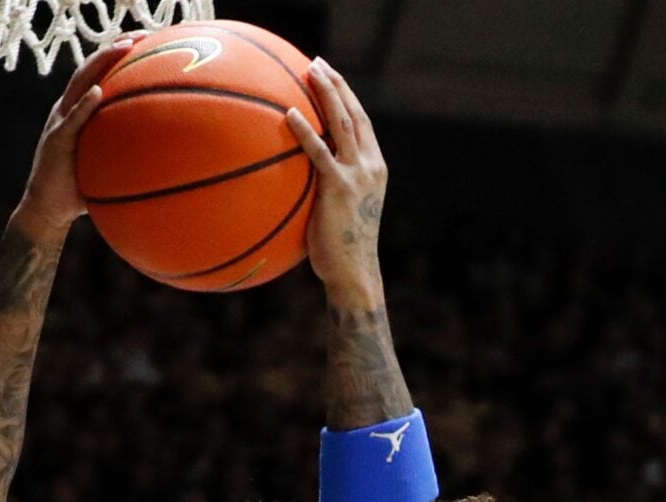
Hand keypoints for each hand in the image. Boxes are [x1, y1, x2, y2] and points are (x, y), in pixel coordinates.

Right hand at [13, 36, 141, 239]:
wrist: (47, 210)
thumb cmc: (80, 190)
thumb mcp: (106, 165)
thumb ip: (125, 153)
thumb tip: (164, 157)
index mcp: (79, 110)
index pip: (99, 72)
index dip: (119, 53)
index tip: (146, 40)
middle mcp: (68, 108)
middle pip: (91, 67)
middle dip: (116, 46)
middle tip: (143, 34)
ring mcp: (60, 121)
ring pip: (81, 82)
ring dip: (102, 62)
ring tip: (124, 47)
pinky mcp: (56, 140)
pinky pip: (72, 119)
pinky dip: (84, 104)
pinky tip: (98, 91)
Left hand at [285, 59, 385, 300]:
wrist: (354, 273)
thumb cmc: (341, 250)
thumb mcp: (343, 212)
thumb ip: (331, 188)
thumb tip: (301, 179)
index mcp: (375, 168)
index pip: (362, 123)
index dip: (347, 97)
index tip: (331, 77)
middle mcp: (371, 166)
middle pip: (354, 114)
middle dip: (337, 85)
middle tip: (317, 64)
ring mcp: (357, 176)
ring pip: (342, 123)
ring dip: (326, 94)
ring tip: (309, 73)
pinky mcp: (339, 188)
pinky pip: (319, 153)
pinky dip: (306, 131)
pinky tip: (290, 114)